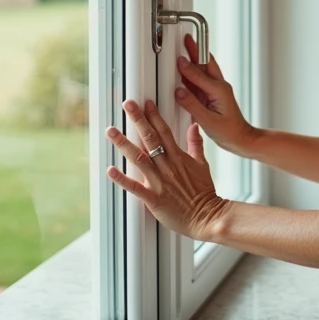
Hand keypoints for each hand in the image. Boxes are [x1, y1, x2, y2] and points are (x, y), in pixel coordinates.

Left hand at [105, 98, 229, 241]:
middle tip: (127, 104)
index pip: (165, 131)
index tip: (145, 102)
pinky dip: (122, 179)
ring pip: (139, 158)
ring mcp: (159, 182)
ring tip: (111, 130)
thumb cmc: (205, 193)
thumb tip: (194, 127)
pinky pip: (135, 187)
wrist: (208, 217)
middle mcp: (168, 166)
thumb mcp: (203, 165)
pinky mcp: (154, 199)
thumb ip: (196, 145)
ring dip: (124, 143)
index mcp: (179, 158)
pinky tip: (110, 170)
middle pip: (151, 138)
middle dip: (138, 119)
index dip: (154, 115)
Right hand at [175, 34, 255, 155]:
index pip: (200, 74)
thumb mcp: (208, 120)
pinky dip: (192, 73)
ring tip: (185, 48)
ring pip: (203, 70)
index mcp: (220, 90)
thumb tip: (178, 92)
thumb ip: (192, 105)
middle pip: (205, 63)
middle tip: (186, 38)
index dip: (188, 66)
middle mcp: (219, 87)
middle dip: (196, 50)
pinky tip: (185, 71)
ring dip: (194, 58)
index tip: (178, 59)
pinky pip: (200, 81)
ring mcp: (216, 90)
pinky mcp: (212, 96)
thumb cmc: (230, 132)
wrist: (241, 139)